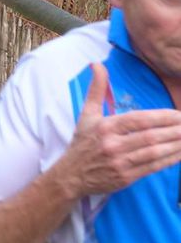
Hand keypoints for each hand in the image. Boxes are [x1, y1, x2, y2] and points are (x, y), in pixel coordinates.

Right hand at [56, 63, 180, 198]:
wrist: (72, 175)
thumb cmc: (82, 142)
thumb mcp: (87, 114)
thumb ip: (97, 89)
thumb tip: (97, 64)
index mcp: (105, 127)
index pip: (138, 119)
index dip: (161, 117)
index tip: (178, 114)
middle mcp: (112, 145)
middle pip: (150, 136)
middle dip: (174, 131)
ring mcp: (120, 163)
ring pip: (154, 153)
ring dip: (175, 145)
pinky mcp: (126, 178)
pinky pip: (152, 168)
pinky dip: (169, 160)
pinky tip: (179, 154)